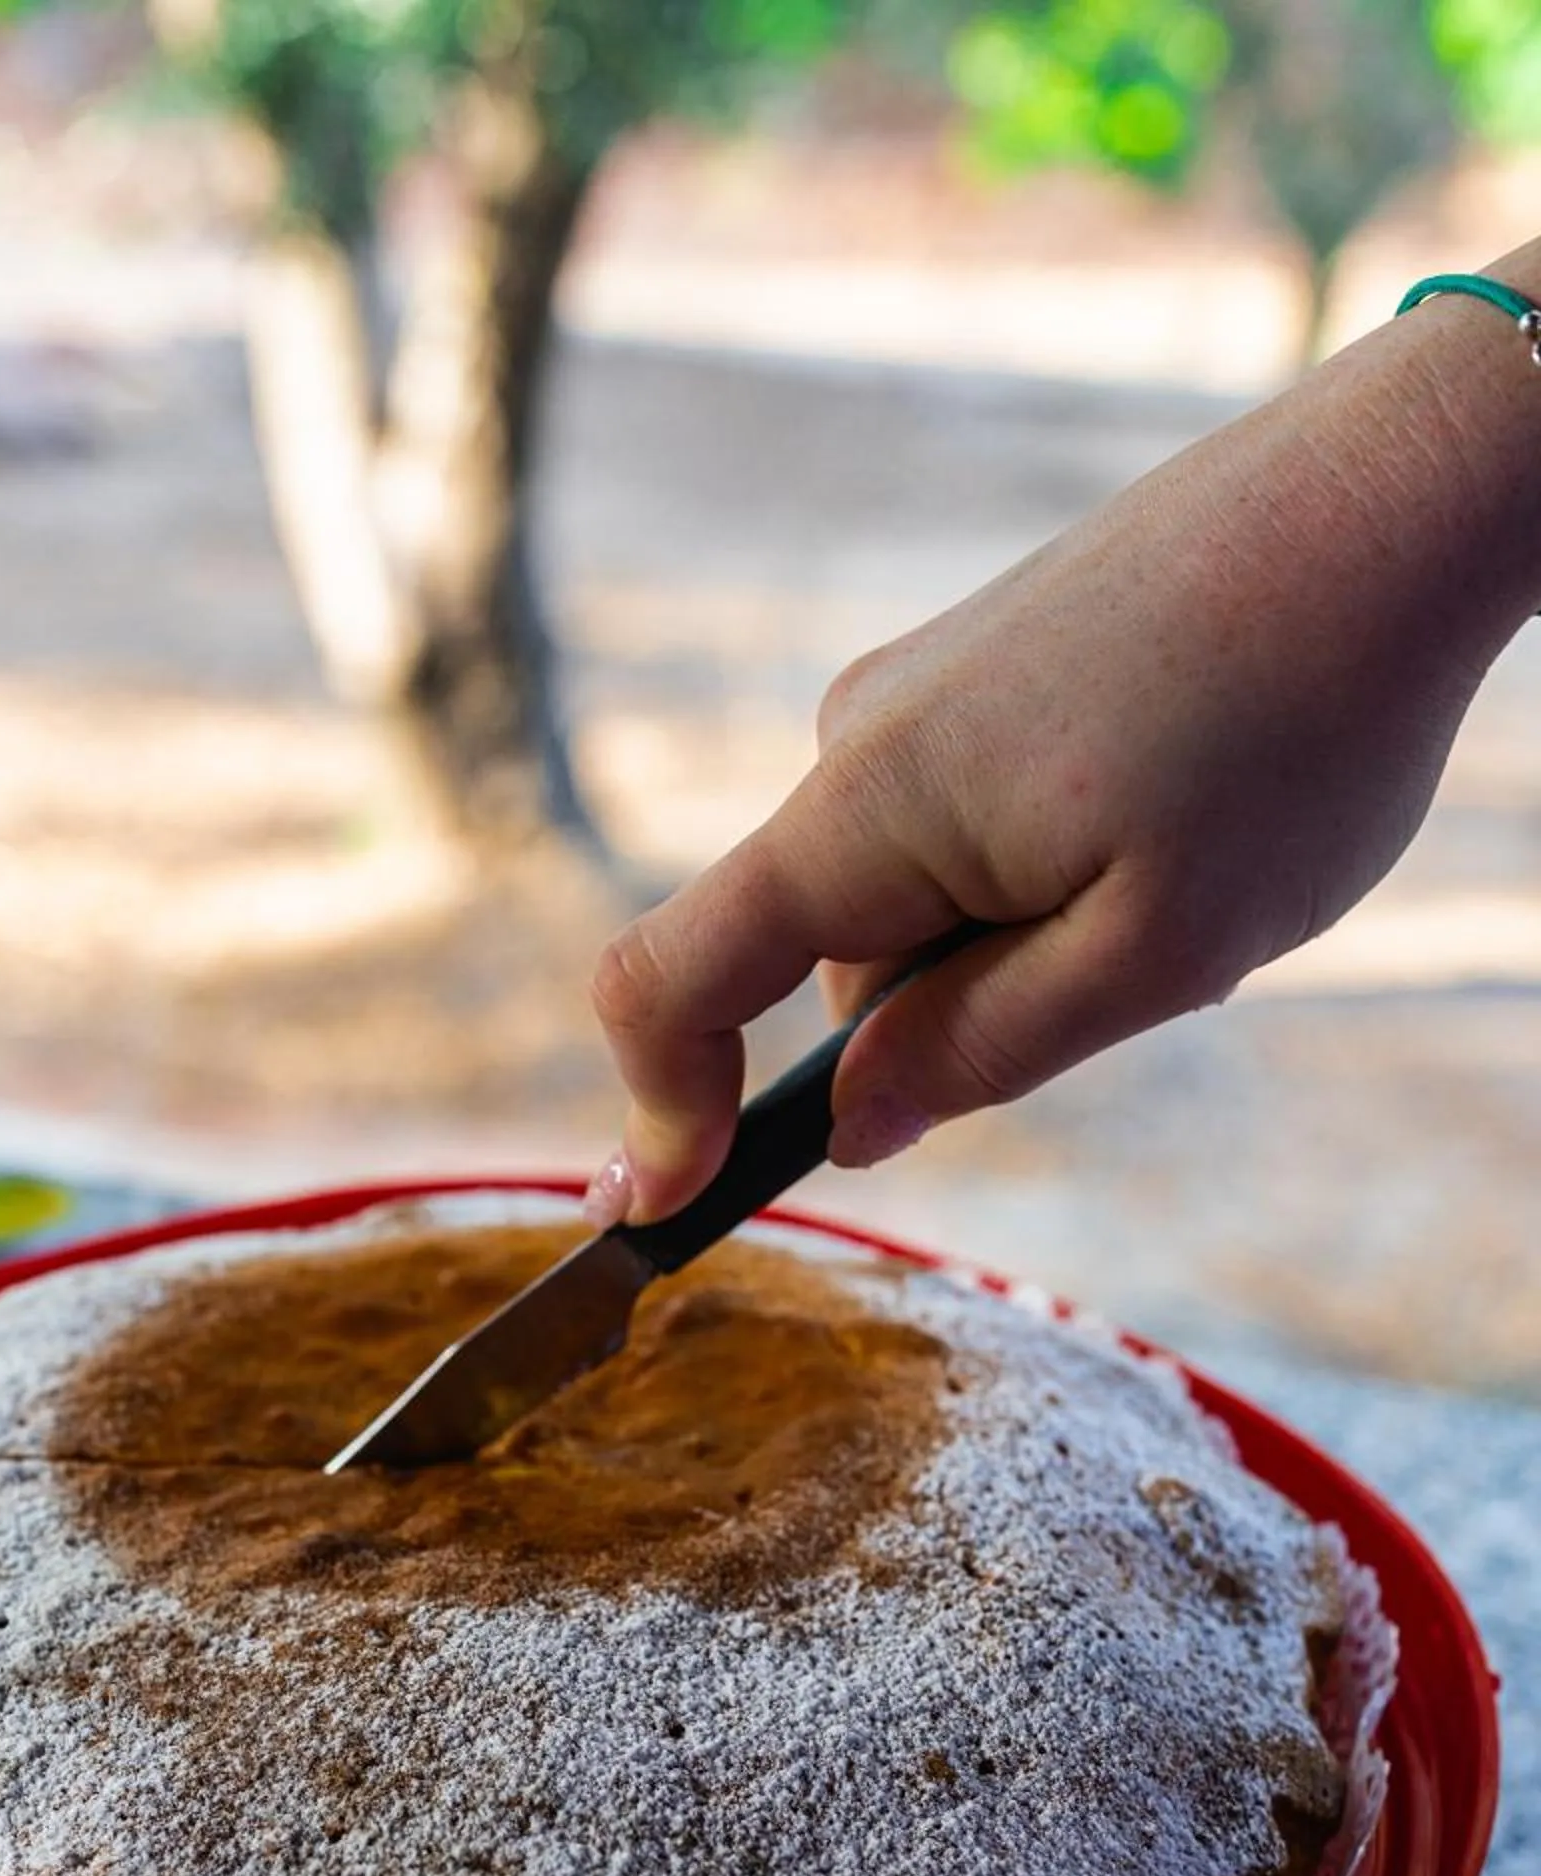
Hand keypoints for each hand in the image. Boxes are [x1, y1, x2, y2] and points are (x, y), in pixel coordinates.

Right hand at [587, 275, 1540, 1221]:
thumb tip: (848, 1128)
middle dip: (952, 1019)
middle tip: (1146, 966)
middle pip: (829, 960)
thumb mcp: (1156, 952)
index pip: (670, 978)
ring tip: (1195, 868)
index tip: (673, 1206)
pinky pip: (968, 830)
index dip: (657, 1107)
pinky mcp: (979, 666)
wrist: (1397, 492)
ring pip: (917, 904)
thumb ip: (977, 1053)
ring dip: (1027, 943)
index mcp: (870, 807)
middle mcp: (858, 736)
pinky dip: (1053, 873)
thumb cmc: (1302, 724)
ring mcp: (918, 691)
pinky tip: (1189, 809)